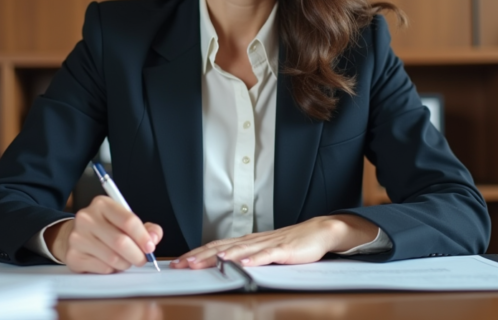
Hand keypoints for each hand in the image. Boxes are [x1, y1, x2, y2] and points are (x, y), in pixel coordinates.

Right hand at [45, 195, 162, 273]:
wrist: (74, 235)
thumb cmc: (106, 228)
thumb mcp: (125, 220)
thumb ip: (146, 228)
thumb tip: (154, 238)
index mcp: (102, 204)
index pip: (129, 221)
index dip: (143, 237)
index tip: (150, 247)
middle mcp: (87, 218)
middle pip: (121, 242)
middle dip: (137, 254)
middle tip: (142, 259)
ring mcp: (77, 237)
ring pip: (112, 258)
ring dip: (125, 263)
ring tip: (125, 260)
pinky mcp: (73, 256)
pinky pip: (102, 268)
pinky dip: (111, 270)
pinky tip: (109, 263)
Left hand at [170, 214, 377, 268]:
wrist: (318, 232)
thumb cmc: (291, 244)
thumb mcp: (264, 251)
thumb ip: (246, 256)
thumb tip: (223, 264)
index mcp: (247, 242)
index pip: (216, 247)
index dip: (197, 254)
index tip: (179, 262)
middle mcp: (253, 241)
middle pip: (222, 248)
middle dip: (200, 256)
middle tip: (182, 264)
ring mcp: (267, 244)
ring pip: (240, 251)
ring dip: (221, 257)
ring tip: (205, 263)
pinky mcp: (283, 251)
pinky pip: (266, 255)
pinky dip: (253, 259)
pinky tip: (242, 264)